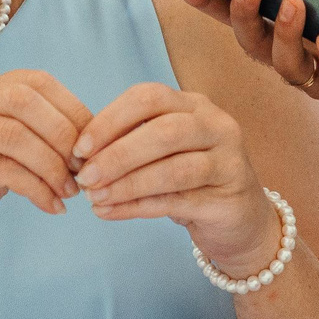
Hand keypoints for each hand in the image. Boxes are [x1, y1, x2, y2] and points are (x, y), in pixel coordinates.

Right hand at [0, 70, 87, 274]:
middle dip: (66, 133)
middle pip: (26, 99)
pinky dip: (36, 188)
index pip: (32, 81)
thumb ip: (24, 135)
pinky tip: (51, 206)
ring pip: (16, 134)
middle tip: (87, 167)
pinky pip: (3, 170)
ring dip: (54, 165)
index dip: (71, 108)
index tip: (94, 141)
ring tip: (71, 191)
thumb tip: (83, 137)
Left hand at [72, 83, 278, 277]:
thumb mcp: (162, 152)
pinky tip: (110, 213)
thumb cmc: (191, 179)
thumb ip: (129, 145)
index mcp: (194, 105)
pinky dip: (137, 208)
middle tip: (85, 177)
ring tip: (94, 199)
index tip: (80, 148)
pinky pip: (177, 202)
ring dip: (127, 184)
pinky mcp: (228, 198)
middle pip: (164, 131)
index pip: (149, 98)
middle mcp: (216, 126)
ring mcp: (228, 161)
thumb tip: (80, 157)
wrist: (238, 219)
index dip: (110, 120)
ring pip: (173, 169)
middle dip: (117, 154)